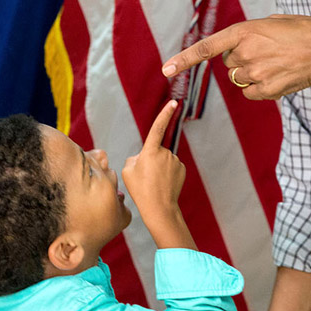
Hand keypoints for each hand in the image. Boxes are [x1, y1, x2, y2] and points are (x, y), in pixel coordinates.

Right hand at [121, 101, 188, 241]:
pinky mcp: (182, 169)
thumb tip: (144, 156)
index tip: (173, 102)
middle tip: (145, 177)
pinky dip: (167, 173)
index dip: (165, 114)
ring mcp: (176, 160)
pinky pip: (171, 166)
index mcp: (151, 150)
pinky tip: (163, 184)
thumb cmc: (140, 190)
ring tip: (154, 182)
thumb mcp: (127, 171)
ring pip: (163, 159)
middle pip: (155, 150)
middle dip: (150, 159)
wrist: (159, 208)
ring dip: (158, 167)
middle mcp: (166, 152)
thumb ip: (135, 157)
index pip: (158, 127)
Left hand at [161, 15, 310, 100]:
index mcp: (245, 30)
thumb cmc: (305, 32)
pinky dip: (261, 88)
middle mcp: (246, 52)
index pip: (207, 47)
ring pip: (239, 79)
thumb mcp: (275, 21)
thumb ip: (253, 31)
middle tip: (267, 52)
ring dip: (252, 74)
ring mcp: (255, 72)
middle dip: (242, 59)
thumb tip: (244, 45)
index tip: (166, 69)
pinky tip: (278, 77)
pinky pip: (251, 92)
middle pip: (229, 64)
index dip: (185, 59)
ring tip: (276, 64)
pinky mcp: (266, 89)